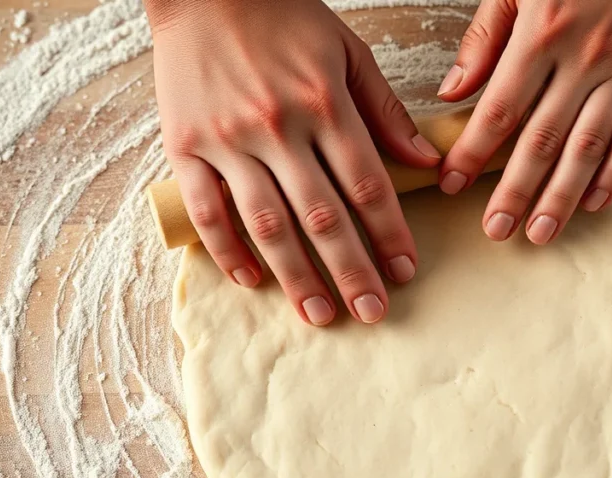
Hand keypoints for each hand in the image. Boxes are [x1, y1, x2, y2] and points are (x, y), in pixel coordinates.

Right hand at [147, 0, 441, 324]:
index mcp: (325, 103)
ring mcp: (228, 139)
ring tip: (320, 314)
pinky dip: (228, 249)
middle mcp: (278, 126)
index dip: (390, 233)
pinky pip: (208, 210)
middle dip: (352, 270)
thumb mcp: (348, 52)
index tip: (405, 270)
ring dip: (296, 276)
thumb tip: (426, 163)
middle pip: (322, 216)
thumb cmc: (283, 17)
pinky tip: (252, 280)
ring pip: (267, 223)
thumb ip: (386, 112)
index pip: (367, 184)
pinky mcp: (185, 146)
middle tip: (372, 312)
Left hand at [437, 0, 611, 243]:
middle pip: (542, 140)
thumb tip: (454, 93)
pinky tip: (595, 201)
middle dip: (514, 191)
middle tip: (495, 231)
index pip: (500, 110)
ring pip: (589, 146)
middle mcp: (585, 56)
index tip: (451, 185)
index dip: (473, 153)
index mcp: (541, 32)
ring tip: (539, 232)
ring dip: (562, 196)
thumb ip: (485, 37)